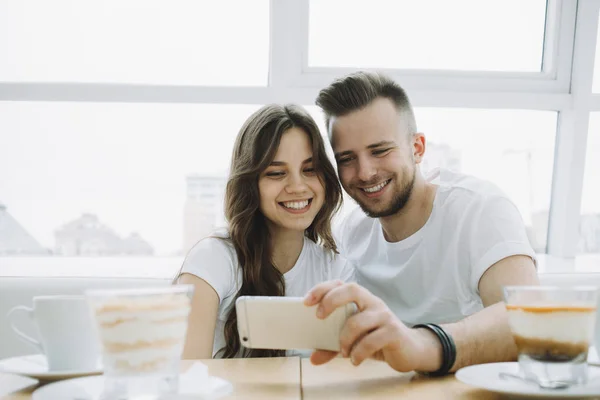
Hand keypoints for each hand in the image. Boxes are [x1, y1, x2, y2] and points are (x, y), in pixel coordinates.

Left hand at [304, 281, 440, 372]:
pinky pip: (371, 341)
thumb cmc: (377, 339)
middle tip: (319, 318)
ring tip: (343, 352)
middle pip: (351, 289)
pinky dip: (358, 352)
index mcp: (361, 299)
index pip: (340, 284)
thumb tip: (313, 358)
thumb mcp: (353, 341)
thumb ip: (332, 347)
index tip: (306, 301)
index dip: (322, 289)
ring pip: (358, 321)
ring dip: (344, 339)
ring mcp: (384, 315)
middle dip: (331, 301)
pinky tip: (355, 360)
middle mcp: (372, 302)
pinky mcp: (393, 331)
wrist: (410, 350)